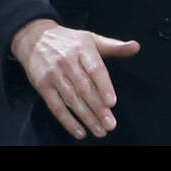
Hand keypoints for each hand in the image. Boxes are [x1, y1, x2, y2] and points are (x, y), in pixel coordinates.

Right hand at [11, 17, 140, 139]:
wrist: (34, 38)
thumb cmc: (69, 41)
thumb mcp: (92, 39)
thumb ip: (114, 46)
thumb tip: (136, 47)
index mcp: (83, 49)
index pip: (95, 70)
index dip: (104, 87)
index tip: (112, 103)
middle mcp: (68, 62)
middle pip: (84, 89)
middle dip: (98, 108)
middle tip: (110, 124)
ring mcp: (54, 76)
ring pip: (72, 100)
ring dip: (86, 118)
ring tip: (100, 130)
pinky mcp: (43, 87)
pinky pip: (56, 107)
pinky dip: (68, 121)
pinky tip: (80, 131)